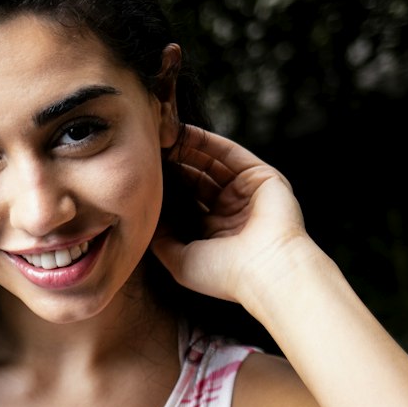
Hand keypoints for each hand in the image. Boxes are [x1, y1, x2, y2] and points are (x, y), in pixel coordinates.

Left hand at [151, 125, 310, 307]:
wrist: (266, 269)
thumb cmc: (223, 274)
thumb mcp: (181, 261)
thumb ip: (162, 241)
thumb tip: (145, 220)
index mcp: (215, 233)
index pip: (186, 202)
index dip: (165, 188)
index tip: (141, 175)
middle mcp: (231, 212)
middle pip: (196, 179)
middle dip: (173, 165)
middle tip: (147, 151)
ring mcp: (246, 193)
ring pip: (211, 163)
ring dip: (186, 149)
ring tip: (160, 138)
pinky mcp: (261, 176)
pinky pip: (229, 152)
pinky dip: (207, 141)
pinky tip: (182, 132)